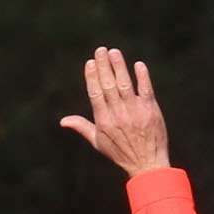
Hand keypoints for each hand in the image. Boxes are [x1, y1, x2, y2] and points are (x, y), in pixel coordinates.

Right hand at [58, 46, 170, 176]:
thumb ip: (82, 127)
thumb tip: (63, 121)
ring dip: (119, 67)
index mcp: (104, 120)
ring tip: (114, 52)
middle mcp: (118, 114)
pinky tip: (138, 65)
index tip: (90, 62)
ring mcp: (135, 111)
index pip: (95, 93)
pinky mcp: (150, 110)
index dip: (92, 77)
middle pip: (109, 85)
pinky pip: (146, 89)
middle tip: (101, 50)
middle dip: (104, 66)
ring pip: (125, 84)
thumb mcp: (98, 142)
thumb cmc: (121, 152)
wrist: (147, 163)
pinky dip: (142, 76)